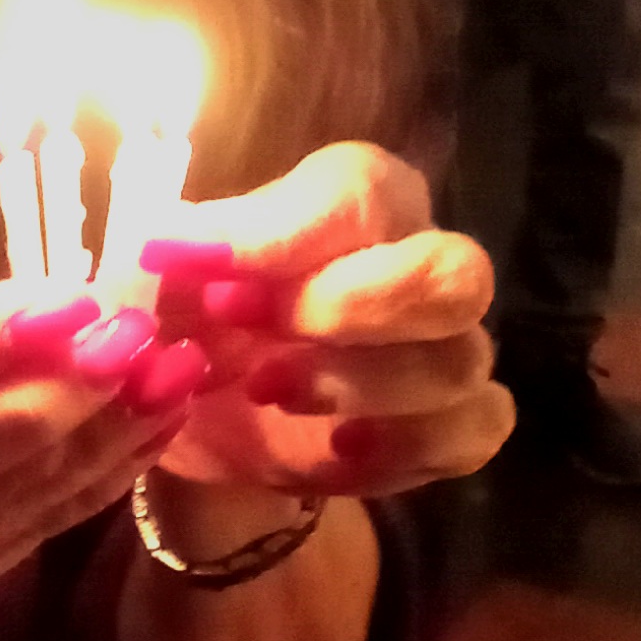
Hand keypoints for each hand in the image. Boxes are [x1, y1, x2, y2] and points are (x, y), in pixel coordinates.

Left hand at [137, 144, 508, 518]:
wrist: (204, 421)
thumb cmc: (194, 320)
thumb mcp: (165, 279)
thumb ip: (176, 253)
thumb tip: (167, 242)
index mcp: (359, 200)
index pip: (360, 192)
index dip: (278, 234)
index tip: (185, 261)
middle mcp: (423, 261)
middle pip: (451, 272)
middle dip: (346, 308)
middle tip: (244, 324)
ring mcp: (453, 347)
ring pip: (459, 361)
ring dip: (355, 383)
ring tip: (264, 390)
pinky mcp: (458, 426)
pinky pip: (474, 431)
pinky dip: (405, 446)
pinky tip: (336, 448)